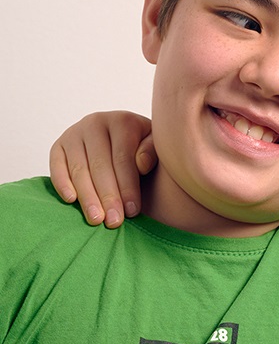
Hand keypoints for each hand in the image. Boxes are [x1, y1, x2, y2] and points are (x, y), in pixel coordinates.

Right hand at [49, 111, 155, 227]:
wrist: (123, 136)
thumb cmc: (144, 146)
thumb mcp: (156, 145)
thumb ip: (152, 151)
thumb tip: (141, 164)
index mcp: (123, 121)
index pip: (124, 158)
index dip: (128, 186)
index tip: (133, 211)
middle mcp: (96, 122)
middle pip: (100, 165)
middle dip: (108, 196)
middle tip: (114, 222)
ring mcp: (75, 133)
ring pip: (79, 168)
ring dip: (87, 196)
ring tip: (96, 219)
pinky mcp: (59, 145)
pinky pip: (57, 166)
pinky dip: (62, 183)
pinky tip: (71, 201)